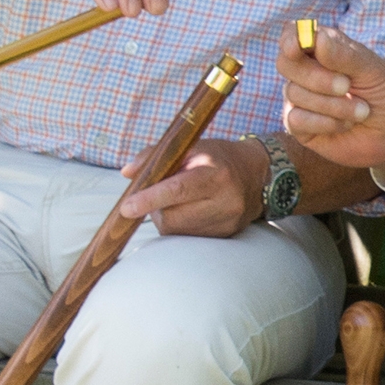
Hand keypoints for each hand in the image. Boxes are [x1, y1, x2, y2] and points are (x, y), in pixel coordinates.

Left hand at [119, 137, 261, 236]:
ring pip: (176, 231)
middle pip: (172, 217)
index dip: (150, 198)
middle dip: (156, 208)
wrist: (257, 176)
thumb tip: (127, 173)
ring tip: (181, 200)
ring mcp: (226, 223)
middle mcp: (225, 202)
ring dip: (167, 217)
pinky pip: (186, 237)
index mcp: (216, 175)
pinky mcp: (224, 236)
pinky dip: (180, 225)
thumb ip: (156, 155)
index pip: (178, 190)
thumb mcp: (191, 147)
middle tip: (161, 193)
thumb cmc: (218, 157)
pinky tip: (191, 211)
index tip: (127, 208)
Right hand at [275, 21, 384, 175]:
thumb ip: (344, 56)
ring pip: (294, 93)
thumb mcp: (374, 71)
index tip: (297, 47)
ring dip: (333, 105)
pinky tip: (345, 124)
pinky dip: (325, 122)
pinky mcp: (300, 126)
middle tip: (346, 86)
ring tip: (361, 110)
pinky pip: (295, 120)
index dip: (291, 38)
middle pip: (286, 64)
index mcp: (324, 48)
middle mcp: (307, 70)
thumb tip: (317, 39)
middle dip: (316, 77)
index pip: (293, 35)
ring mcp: (301, 98)